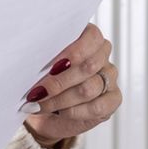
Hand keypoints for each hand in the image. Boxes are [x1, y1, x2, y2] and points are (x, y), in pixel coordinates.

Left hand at [20, 23, 120, 147]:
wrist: (45, 110)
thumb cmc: (42, 79)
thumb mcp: (39, 64)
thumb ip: (43, 56)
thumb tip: (35, 57)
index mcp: (87, 37)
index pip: (92, 36)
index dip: (74, 51)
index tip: (52, 64)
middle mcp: (101, 55)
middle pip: (89, 66)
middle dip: (59, 81)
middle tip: (37, 90)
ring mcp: (109, 77)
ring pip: (89, 88)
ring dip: (60, 99)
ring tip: (40, 103)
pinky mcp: (112, 100)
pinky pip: (96, 107)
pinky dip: (73, 111)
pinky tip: (59, 112)